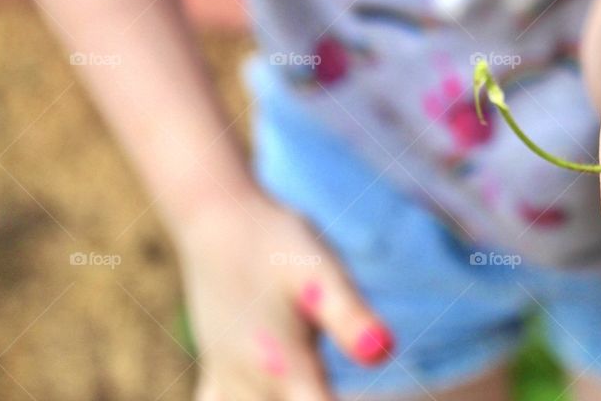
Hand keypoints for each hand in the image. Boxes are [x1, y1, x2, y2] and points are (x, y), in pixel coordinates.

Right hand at [177, 194, 391, 400]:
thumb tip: (384, 351)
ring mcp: (228, 383)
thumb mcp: (320, 269)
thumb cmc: (276, 241)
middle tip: (325, 395)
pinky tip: (259, 397)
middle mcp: (251, 386)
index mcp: (283, 367)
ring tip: (304, 396)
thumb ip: (349, 315)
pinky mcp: (217, 374)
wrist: (215, 217)